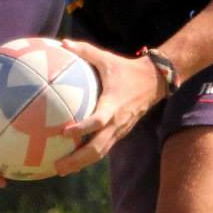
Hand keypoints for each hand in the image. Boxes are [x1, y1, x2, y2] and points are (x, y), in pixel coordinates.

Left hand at [53, 41, 163, 173]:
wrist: (154, 82)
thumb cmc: (126, 69)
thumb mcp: (106, 57)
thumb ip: (84, 51)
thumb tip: (62, 42)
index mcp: (113, 105)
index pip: (98, 121)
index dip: (83, 128)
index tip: (64, 132)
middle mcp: (117, 122)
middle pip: (98, 148)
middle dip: (77, 160)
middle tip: (58, 166)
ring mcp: (119, 130)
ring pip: (100, 153)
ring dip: (81, 164)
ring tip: (60, 171)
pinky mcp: (119, 134)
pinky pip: (103, 149)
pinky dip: (88, 157)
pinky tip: (71, 161)